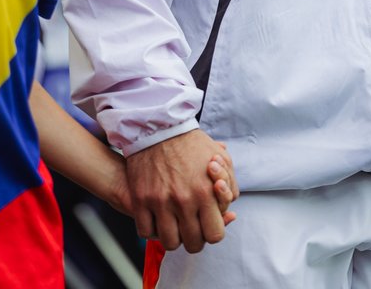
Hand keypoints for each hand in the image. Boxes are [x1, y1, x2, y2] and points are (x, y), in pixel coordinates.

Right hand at [126, 130, 233, 251]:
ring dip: (174, 237)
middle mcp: (183, 200)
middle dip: (195, 238)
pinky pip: (146, 232)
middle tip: (191, 226)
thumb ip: (229, 186)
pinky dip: (152, 230)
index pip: (215, 235)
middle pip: (193, 243)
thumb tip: (229, 211)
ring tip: (174, 224)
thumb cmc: (191, 144)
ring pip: (169, 242)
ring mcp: (160, 202)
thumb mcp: (220, 158)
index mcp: (205, 191)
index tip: (207, 224)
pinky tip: (157, 218)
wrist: (159, 127)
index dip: (212, 232)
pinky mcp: (141, 200)